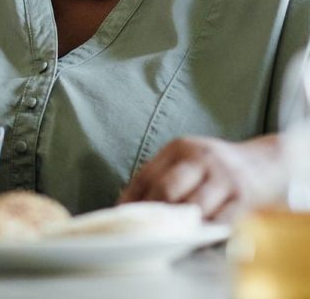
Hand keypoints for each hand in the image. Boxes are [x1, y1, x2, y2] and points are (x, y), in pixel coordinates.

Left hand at [120, 135, 284, 221]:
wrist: (264, 162)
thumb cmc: (216, 166)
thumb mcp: (187, 159)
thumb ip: (162, 175)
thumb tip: (128, 202)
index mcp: (180, 147)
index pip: (148, 174)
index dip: (132, 198)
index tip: (121, 215)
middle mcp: (201, 158)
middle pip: (167, 190)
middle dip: (154, 213)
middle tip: (145, 229)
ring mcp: (224, 177)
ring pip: (192, 208)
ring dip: (180, 225)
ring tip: (168, 236)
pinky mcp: (244, 197)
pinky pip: (219, 222)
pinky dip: (205, 232)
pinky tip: (197, 237)